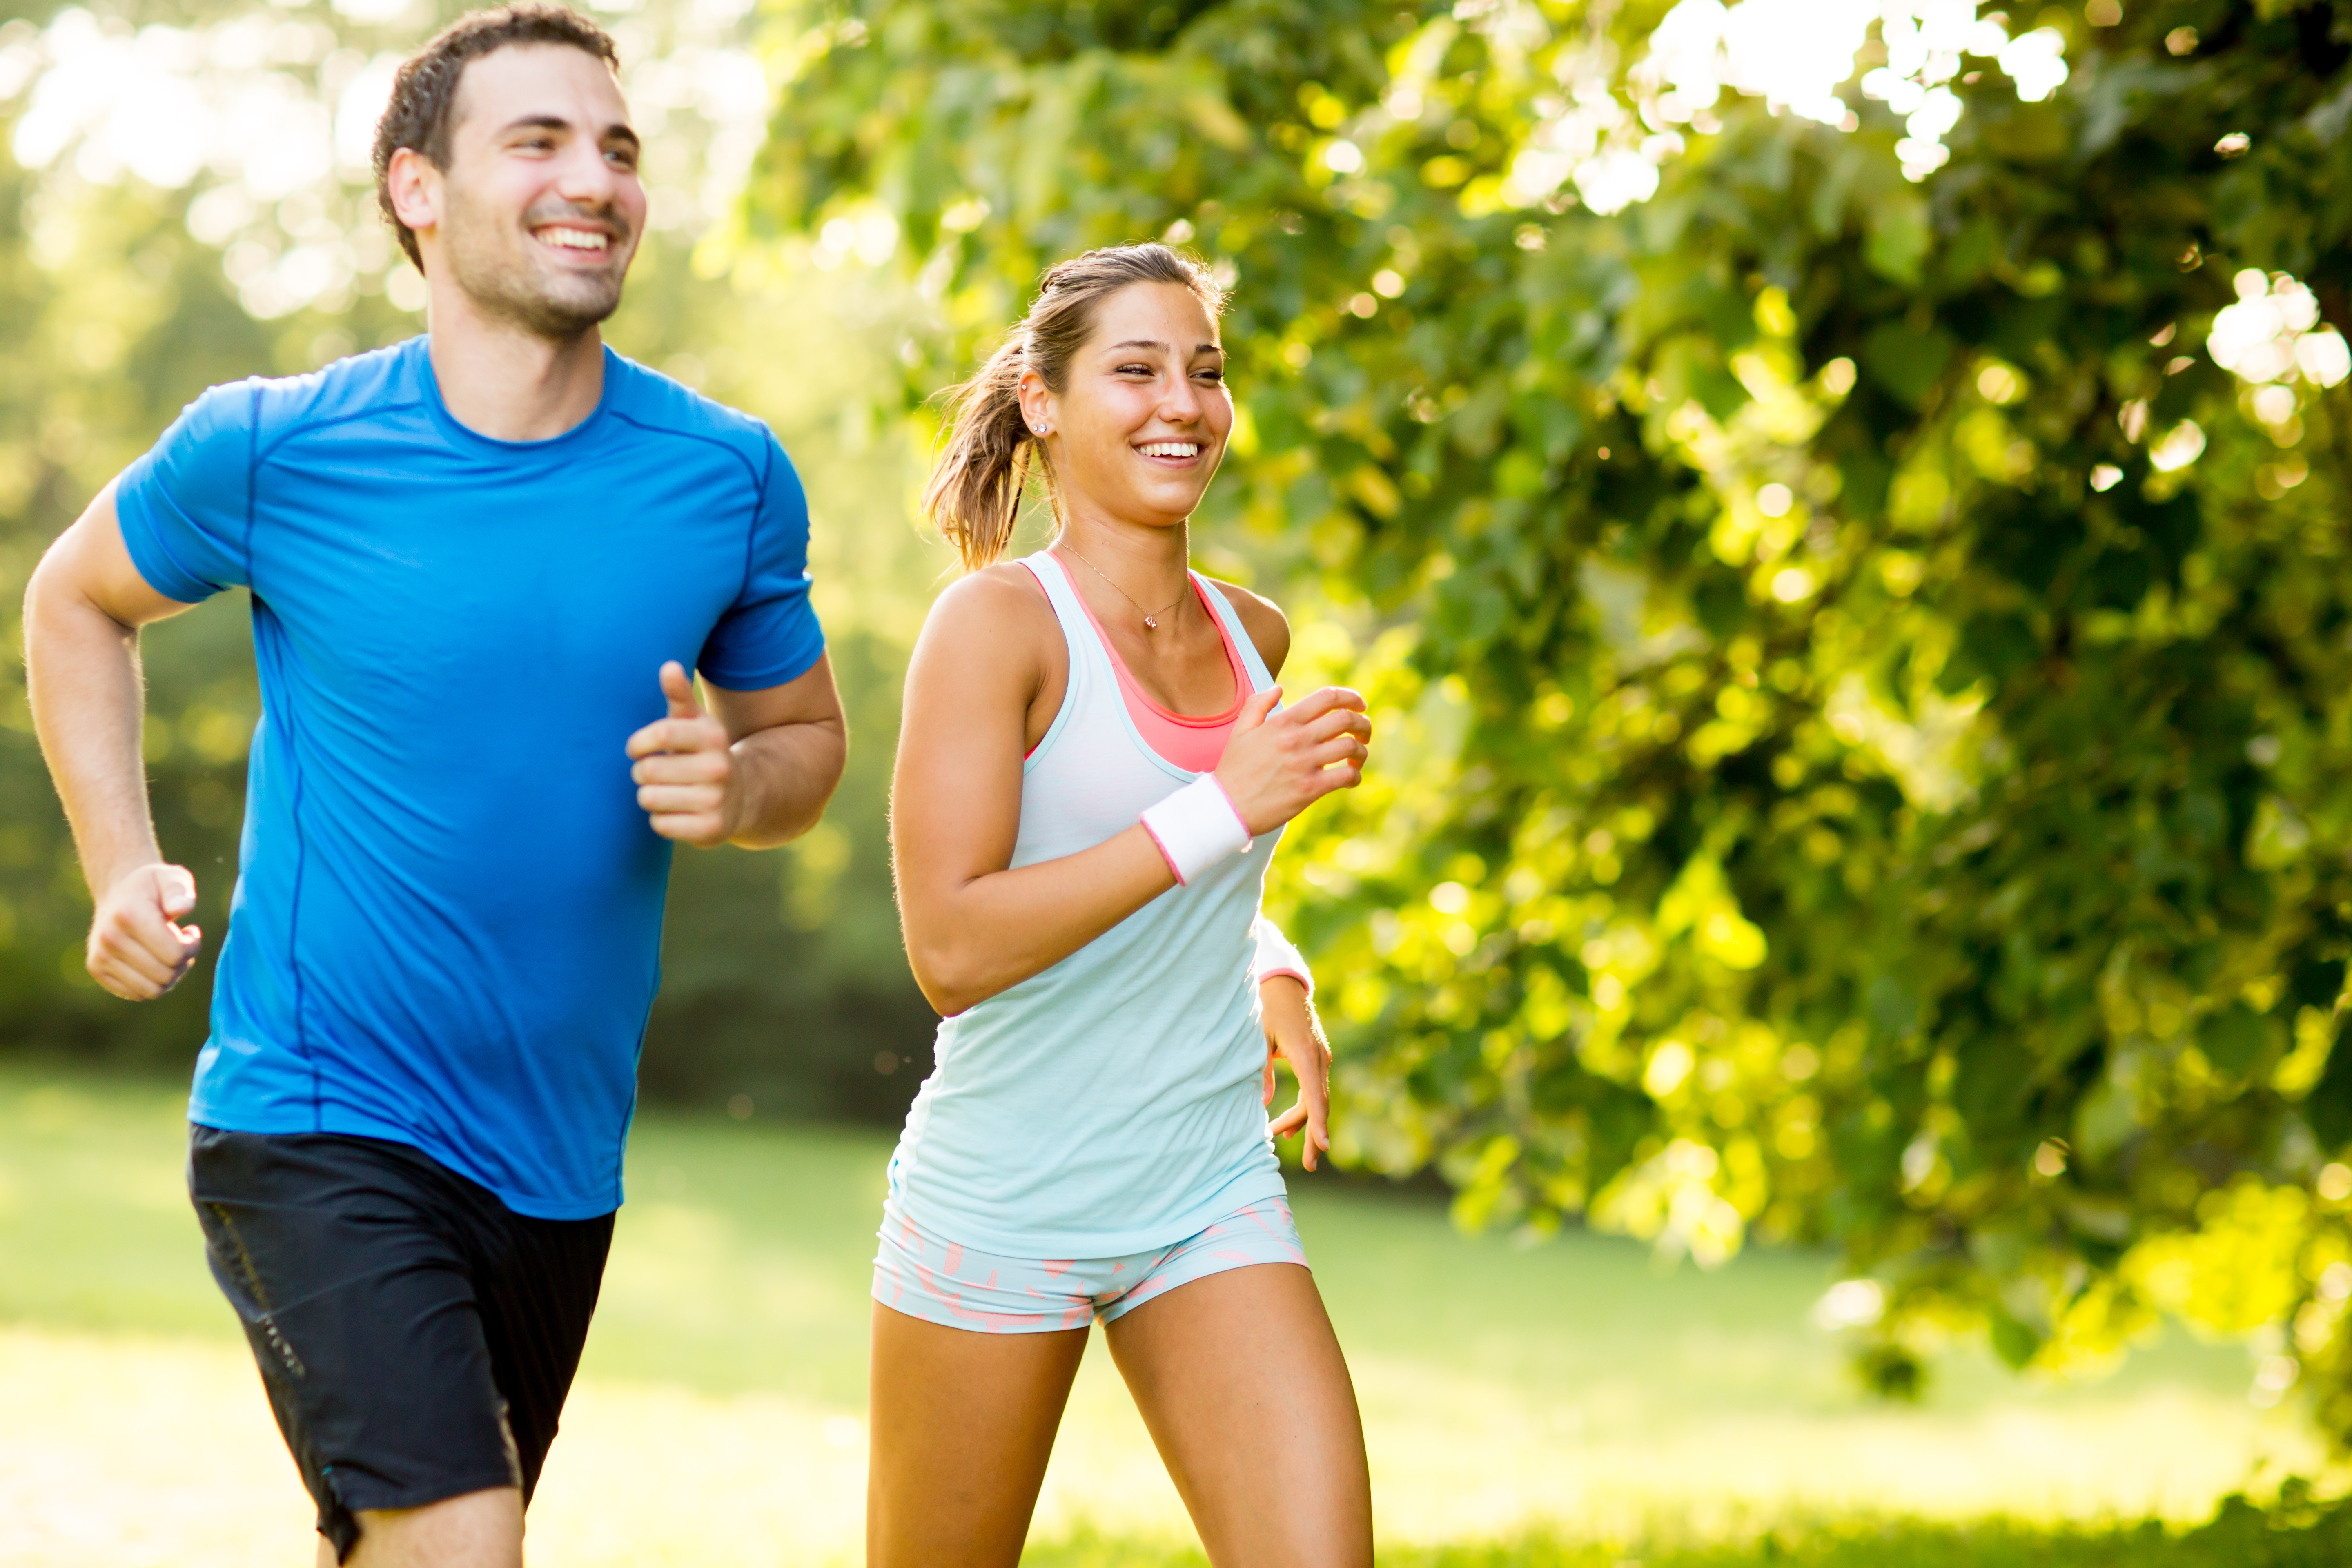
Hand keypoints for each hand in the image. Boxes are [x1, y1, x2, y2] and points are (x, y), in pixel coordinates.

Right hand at [87, 862, 201, 999]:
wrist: (118, 892)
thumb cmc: (152, 887)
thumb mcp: (172, 878)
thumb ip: (180, 891)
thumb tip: (181, 909)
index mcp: (128, 915)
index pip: (174, 954)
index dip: (192, 946)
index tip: (190, 932)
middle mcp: (109, 938)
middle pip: (164, 975)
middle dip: (182, 963)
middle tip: (182, 945)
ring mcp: (100, 956)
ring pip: (151, 991)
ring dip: (169, 977)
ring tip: (169, 954)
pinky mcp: (97, 969)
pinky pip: (136, 994)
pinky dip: (152, 984)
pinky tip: (154, 962)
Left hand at [626, 661, 738, 846]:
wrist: (742, 796)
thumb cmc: (703, 753)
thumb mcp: (695, 723)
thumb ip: (679, 695)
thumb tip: (668, 666)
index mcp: (713, 736)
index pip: (660, 734)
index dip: (638, 743)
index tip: (637, 749)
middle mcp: (718, 768)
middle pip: (647, 771)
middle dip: (642, 773)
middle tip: (655, 774)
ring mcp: (716, 800)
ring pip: (649, 798)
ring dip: (650, 796)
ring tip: (667, 792)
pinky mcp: (711, 829)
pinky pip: (660, 824)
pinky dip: (662, 819)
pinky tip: (678, 811)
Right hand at [1212, 686, 1369, 836]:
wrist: (1226, 808)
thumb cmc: (1233, 771)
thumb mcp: (1240, 731)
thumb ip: (1257, 705)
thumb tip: (1279, 688)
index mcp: (1283, 722)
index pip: (1327, 697)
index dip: (1351, 697)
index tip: (1360, 705)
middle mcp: (1297, 739)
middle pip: (1346, 719)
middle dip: (1363, 723)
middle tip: (1364, 733)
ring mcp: (1305, 764)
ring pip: (1350, 747)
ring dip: (1361, 750)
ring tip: (1357, 758)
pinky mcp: (1310, 789)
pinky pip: (1346, 776)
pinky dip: (1355, 776)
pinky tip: (1350, 779)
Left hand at [1260, 974, 1332, 1169]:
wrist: (1283, 982)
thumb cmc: (1265, 1007)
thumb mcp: (1256, 1037)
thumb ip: (1260, 1070)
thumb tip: (1263, 1105)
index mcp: (1304, 1053)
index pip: (1315, 1095)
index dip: (1317, 1123)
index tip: (1323, 1146)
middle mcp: (1318, 1057)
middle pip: (1320, 1103)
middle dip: (1315, 1134)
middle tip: (1310, 1165)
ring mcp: (1320, 1057)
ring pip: (1318, 1097)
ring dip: (1305, 1122)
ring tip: (1284, 1142)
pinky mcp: (1316, 1057)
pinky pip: (1314, 1088)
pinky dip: (1305, 1107)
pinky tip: (1290, 1125)